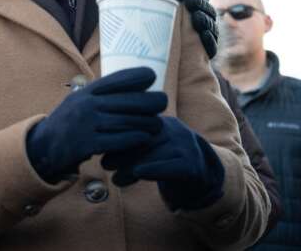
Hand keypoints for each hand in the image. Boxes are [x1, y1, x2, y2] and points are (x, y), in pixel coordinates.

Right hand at [26, 67, 166, 182]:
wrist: (44, 147)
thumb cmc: (69, 122)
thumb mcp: (79, 101)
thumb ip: (99, 94)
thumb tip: (127, 82)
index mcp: (86, 92)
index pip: (114, 80)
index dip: (135, 76)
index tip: (152, 76)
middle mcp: (86, 105)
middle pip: (127, 101)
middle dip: (149, 101)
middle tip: (163, 101)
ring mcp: (87, 125)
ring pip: (126, 122)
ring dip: (146, 123)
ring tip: (158, 123)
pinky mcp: (88, 144)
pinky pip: (119, 141)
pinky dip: (135, 139)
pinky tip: (145, 138)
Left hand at [102, 116, 224, 209]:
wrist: (201, 179)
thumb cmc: (165, 163)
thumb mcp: (148, 149)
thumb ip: (129, 146)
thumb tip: (101, 152)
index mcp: (161, 121)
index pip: (136, 122)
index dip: (116, 134)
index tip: (99, 146)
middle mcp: (174, 129)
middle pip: (144, 137)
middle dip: (121, 151)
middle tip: (105, 164)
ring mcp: (185, 146)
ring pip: (155, 153)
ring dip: (132, 165)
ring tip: (116, 178)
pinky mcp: (193, 165)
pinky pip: (172, 166)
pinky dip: (154, 169)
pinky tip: (138, 174)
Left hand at [160, 0, 217, 58]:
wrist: (167, 59)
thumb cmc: (162, 31)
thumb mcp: (162, 14)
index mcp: (197, 7)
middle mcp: (205, 19)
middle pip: (207, 8)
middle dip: (199, 2)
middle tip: (188, 0)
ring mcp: (208, 35)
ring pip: (210, 25)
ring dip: (204, 19)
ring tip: (196, 17)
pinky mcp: (207, 52)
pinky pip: (211, 45)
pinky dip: (208, 39)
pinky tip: (203, 34)